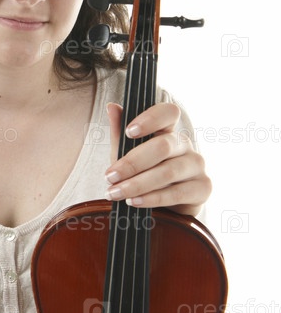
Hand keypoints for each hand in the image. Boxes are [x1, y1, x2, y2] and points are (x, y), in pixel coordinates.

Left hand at [103, 102, 210, 216]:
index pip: (168, 113)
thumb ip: (119, 133)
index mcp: (167, 130)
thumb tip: (112, 106)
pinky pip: (177, 193)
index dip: (151, 119)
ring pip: (168, 172)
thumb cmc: (142, 174)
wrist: (163, 205)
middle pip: (163, 146)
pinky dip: (152, 198)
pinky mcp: (203, 188)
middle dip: (132, 163)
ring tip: (115, 192)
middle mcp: (185, 145)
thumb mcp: (125, 154)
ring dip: (137, 184)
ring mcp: (197, 165)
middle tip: (110, 176)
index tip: (129, 132)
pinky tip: (134, 202)